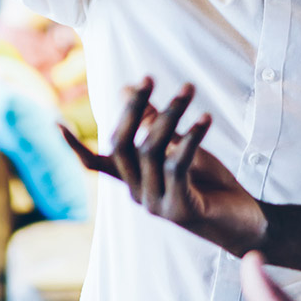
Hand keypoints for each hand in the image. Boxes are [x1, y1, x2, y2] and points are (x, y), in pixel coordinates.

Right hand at [60, 77, 266, 255]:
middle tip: (148, 77)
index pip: (95, 164)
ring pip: (151, 149)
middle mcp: (138, 193)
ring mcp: (157, 203)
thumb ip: (154, 125)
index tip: (54, 124)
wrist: (247, 223)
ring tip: (188, 89)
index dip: (73, 146)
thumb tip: (125, 90)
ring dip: (170, 114)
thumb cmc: (210, 185)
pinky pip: (178, 164)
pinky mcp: (180, 209)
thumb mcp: (180, 148)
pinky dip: (190, 137)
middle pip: (121, 145)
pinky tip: (204, 118)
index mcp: (132, 181)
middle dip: (133, 107)